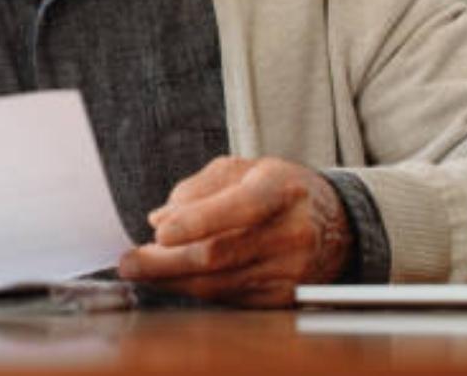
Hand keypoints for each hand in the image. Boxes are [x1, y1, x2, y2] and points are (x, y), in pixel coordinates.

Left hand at [118, 156, 351, 307]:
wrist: (336, 224)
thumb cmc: (278, 188)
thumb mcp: (243, 168)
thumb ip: (199, 188)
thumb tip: (161, 219)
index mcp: (280, 189)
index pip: (239, 208)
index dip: (197, 222)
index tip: (158, 234)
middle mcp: (290, 232)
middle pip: (220, 254)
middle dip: (166, 261)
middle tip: (130, 262)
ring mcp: (289, 271)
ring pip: (219, 282)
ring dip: (173, 280)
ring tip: (141, 271)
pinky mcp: (283, 298)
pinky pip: (230, 298)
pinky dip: (196, 291)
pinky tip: (173, 281)